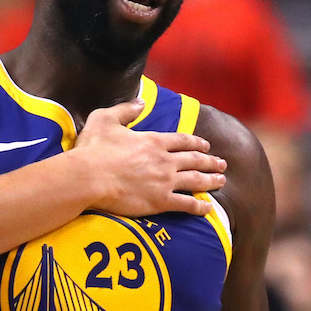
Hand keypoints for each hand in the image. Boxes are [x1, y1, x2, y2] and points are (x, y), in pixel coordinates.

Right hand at [74, 103, 225, 217]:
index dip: (196, 143)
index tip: (205, 146)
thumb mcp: (105, 119)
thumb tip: (141, 101)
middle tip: (222, 164)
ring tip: (221, 181)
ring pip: (196, 180)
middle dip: (211, 161)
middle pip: (194, 160)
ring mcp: (165, 181)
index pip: (182, 140)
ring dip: (211, 181)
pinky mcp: (160, 201)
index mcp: (153, 141)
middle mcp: (164, 160)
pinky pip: (186, 204)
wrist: (88, 177)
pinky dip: (199, 206)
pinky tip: (208, 208)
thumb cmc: (93, 149)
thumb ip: (125, 110)